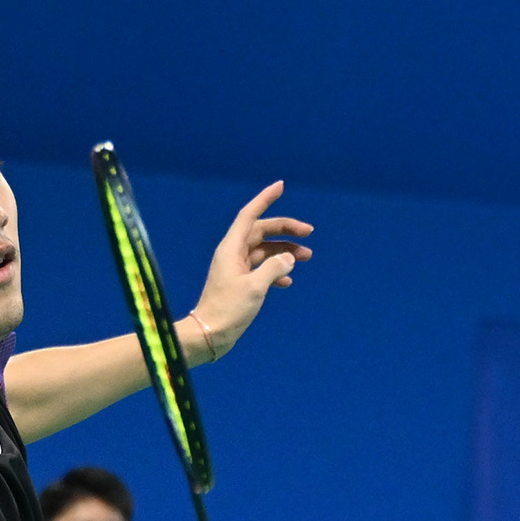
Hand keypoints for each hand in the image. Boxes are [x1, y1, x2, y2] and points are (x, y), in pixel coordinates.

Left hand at [188, 182, 313, 358]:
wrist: (210, 334)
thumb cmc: (228, 310)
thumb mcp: (255, 288)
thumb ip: (274, 269)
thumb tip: (290, 258)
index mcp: (232, 248)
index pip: (250, 215)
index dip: (265, 199)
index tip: (280, 186)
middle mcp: (233, 253)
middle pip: (262, 231)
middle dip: (285, 230)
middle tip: (309, 232)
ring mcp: (236, 268)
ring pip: (265, 251)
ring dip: (285, 252)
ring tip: (307, 257)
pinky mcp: (240, 282)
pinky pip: (262, 269)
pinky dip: (276, 271)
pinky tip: (288, 282)